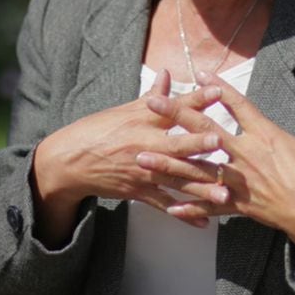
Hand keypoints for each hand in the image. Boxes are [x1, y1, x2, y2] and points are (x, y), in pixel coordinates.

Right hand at [31, 69, 225, 245]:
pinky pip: (165, 204)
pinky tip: (204, 222)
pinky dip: (184, 215)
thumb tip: (168, 72)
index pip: (173, 108)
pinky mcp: (138, 191)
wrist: (69, 161)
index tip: (217, 92)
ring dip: (201, 187)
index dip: (196, 99)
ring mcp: (142, 170)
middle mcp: (145, 145)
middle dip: (198, 144)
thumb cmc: (97, 131)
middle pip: (176, 144)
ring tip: (225, 194)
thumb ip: (152, 95)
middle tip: (220, 142)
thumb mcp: (123, 111)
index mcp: (142, 121)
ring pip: (176, 179)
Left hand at [138, 72, 294, 264]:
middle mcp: (246, 155)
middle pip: (205, 130)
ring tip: (143, 157)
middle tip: (152, 104)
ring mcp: (239, 180)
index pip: (238, 106)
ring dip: (168, 164)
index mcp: (265, 136)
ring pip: (197, 169)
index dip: (218, 89)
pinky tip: (169, 207)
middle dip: (177, 115)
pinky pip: (210, 206)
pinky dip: (191, 208)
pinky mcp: (239, 204)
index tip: (200, 74)